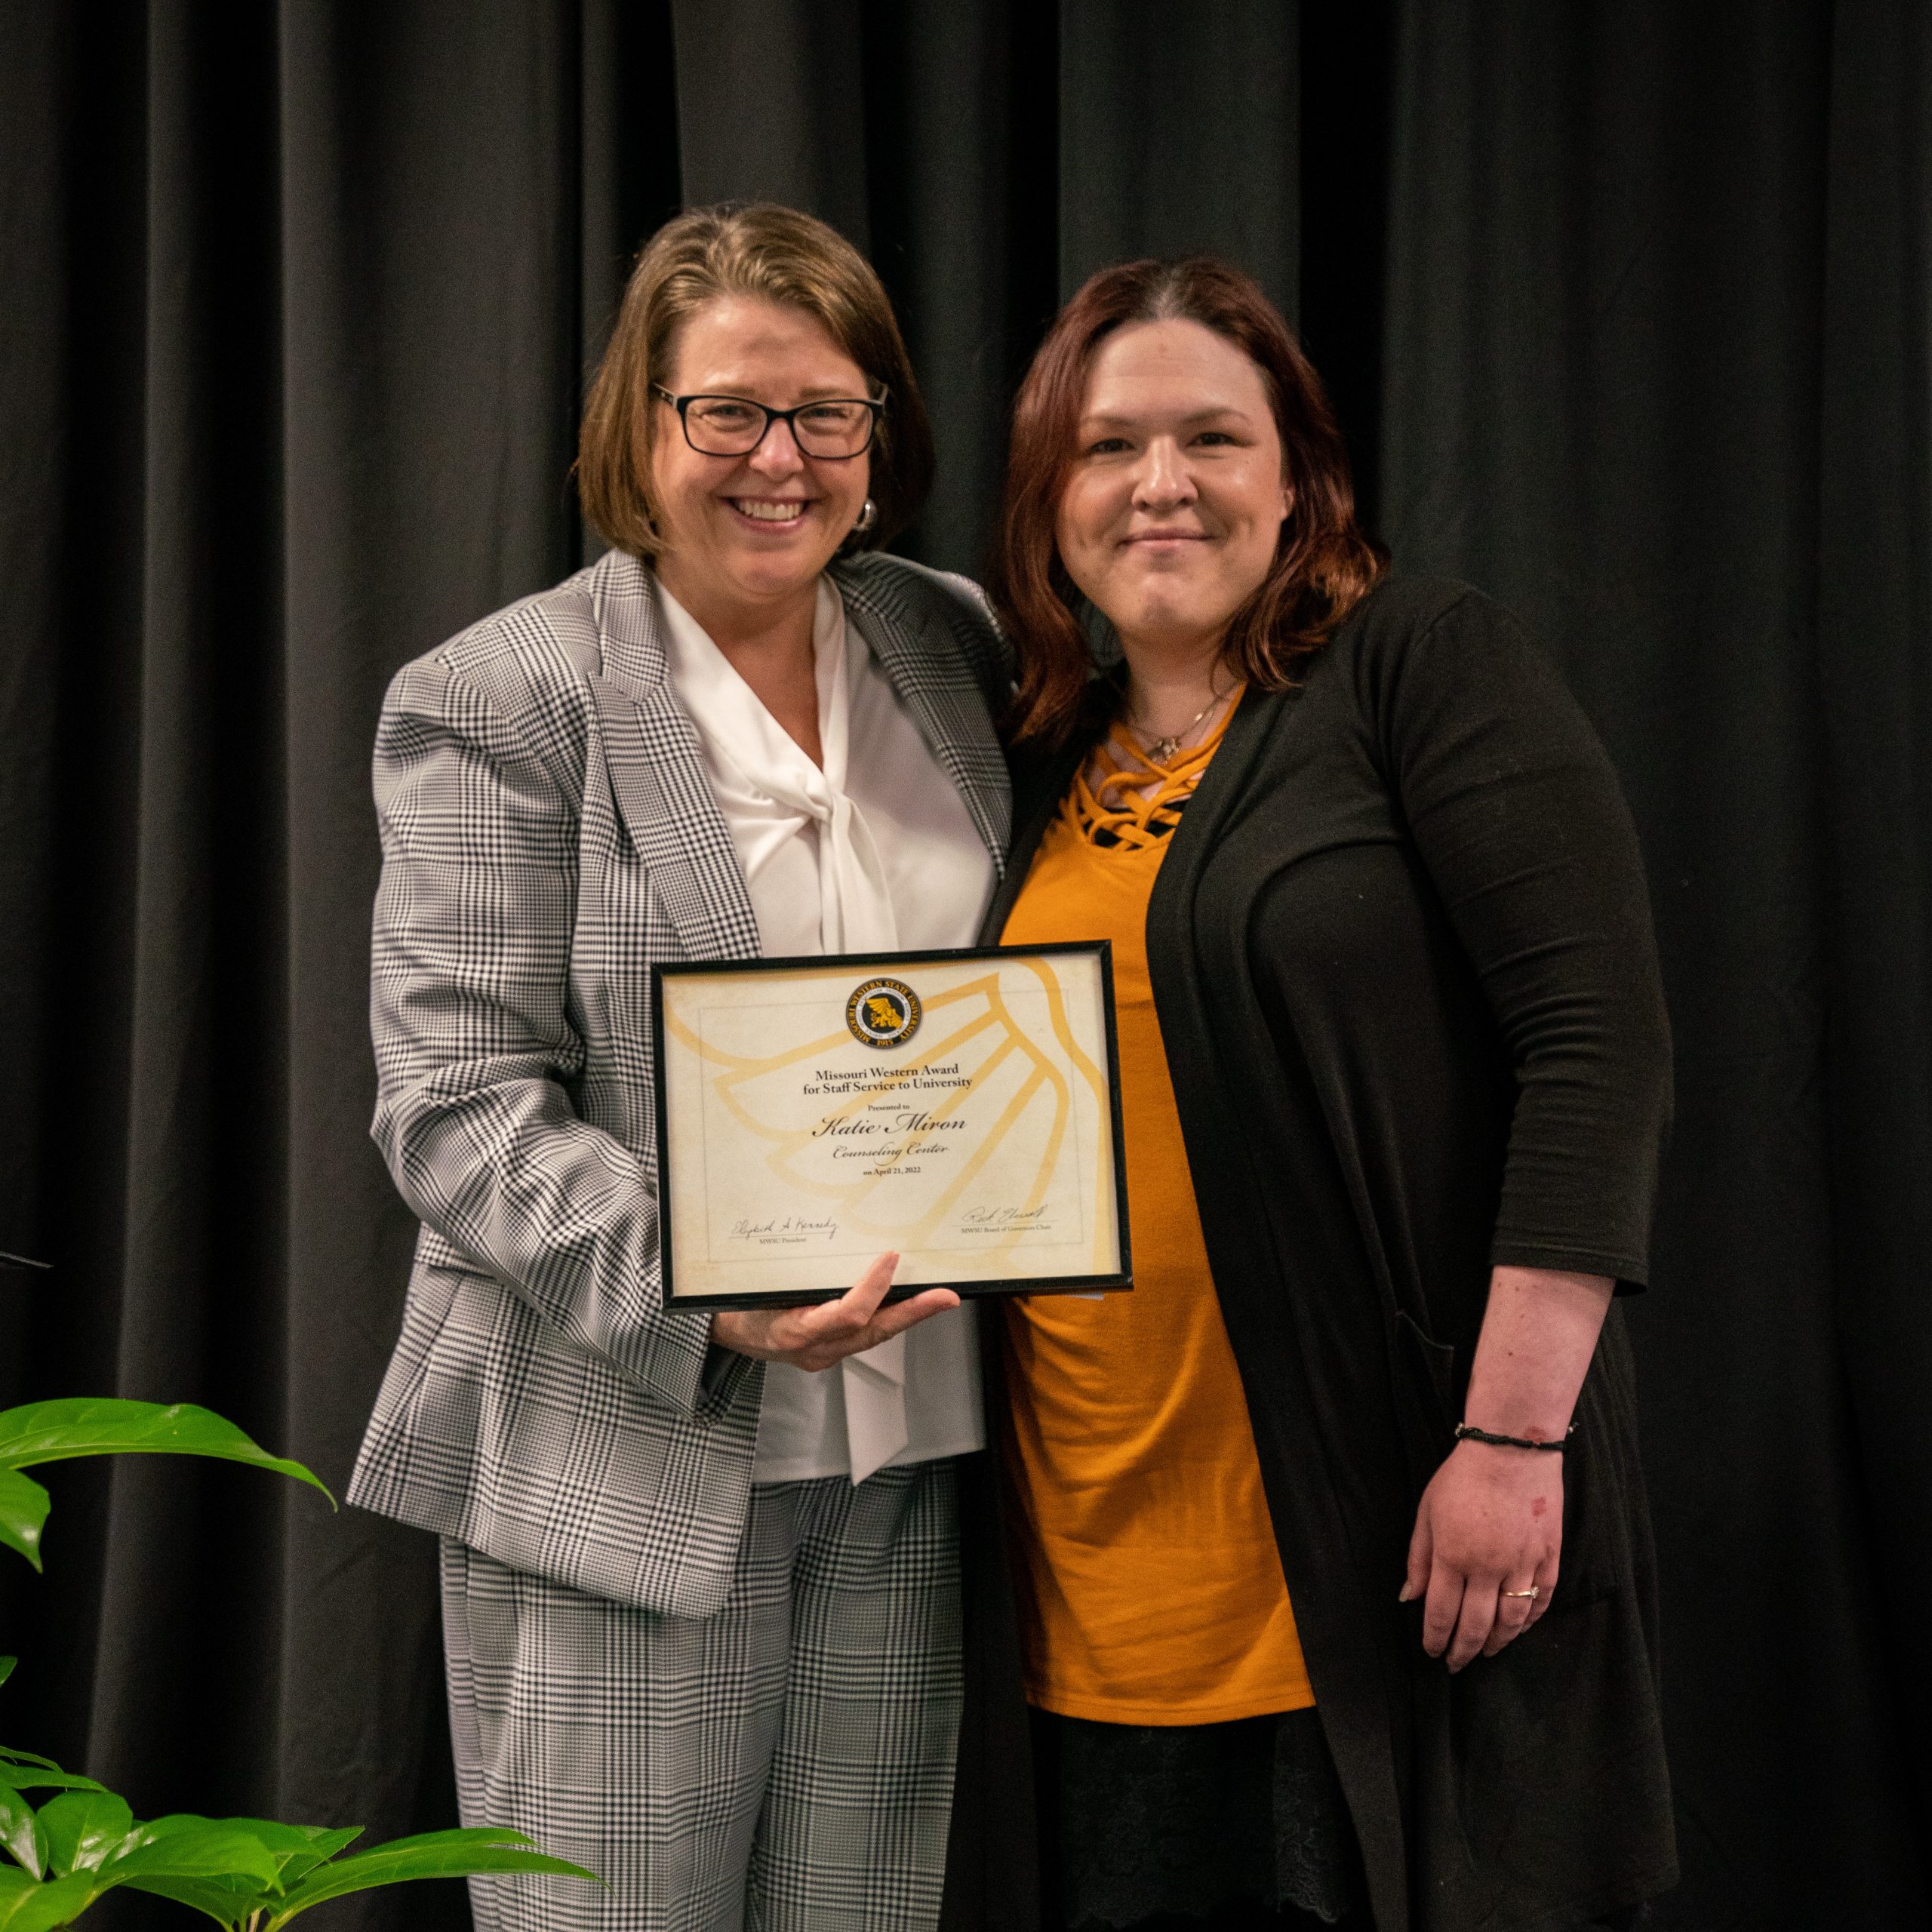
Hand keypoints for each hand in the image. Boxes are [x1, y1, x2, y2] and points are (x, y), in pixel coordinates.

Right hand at [710, 1252, 959, 1370]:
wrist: (721, 1331)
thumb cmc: (734, 1303)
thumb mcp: (754, 1285)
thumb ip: (790, 1272)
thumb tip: (832, 1237)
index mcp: (793, 1331)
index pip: (846, 1315)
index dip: (872, 1288)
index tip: (889, 1257)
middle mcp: (814, 1349)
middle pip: (873, 1332)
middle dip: (913, 1313)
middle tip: (946, 1297)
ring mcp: (824, 1354)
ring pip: (875, 1335)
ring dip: (908, 1315)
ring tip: (938, 1296)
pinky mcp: (829, 1350)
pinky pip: (865, 1334)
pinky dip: (888, 1316)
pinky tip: (906, 1299)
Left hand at [1401, 1439, 1561, 1669]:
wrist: (1511, 1449)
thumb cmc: (1461, 1477)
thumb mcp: (1427, 1512)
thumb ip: (1419, 1558)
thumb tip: (1410, 1597)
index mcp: (1453, 1556)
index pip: (1442, 1613)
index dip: (1436, 1638)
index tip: (1432, 1652)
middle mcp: (1488, 1567)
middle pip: (1476, 1625)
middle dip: (1463, 1650)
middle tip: (1456, 1664)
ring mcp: (1523, 1564)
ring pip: (1512, 1620)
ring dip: (1498, 1642)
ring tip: (1487, 1651)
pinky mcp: (1549, 1557)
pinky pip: (1541, 1600)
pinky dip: (1530, 1620)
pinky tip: (1519, 1628)